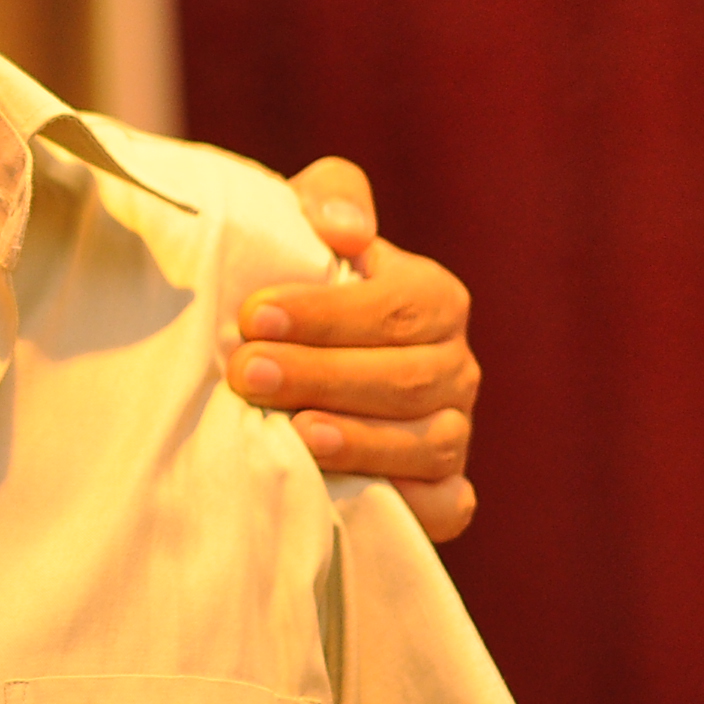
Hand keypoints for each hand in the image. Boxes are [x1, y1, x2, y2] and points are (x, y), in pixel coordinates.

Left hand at [231, 158, 480, 541]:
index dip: (328, 313)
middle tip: (249, 373)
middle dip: (324, 375)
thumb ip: (329, 198)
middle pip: (409, 377)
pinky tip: (350, 493)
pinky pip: (447, 505)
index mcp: (433, 298)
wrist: (282, 354)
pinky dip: (410, 505)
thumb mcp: (304, 222)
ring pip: (430, 442)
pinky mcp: (442, 488)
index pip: (399, 307)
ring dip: (361, 441)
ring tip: (298, 433)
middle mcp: (455, 365)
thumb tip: (346, 231)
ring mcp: (453, 430)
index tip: (254, 315)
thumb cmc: (293, 280)